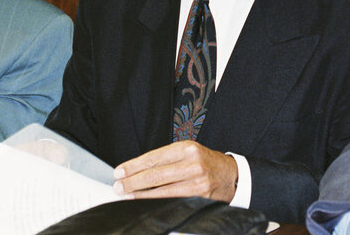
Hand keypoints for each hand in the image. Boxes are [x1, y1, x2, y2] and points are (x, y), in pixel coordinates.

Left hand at [113, 141, 237, 202]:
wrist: (231, 175)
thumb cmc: (205, 162)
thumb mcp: (188, 153)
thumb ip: (166, 159)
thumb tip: (137, 170)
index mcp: (187, 148)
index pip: (154, 157)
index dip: (134, 165)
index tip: (119, 171)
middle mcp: (192, 162)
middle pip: (156, 173)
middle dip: (133, 181)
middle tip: (118, 186)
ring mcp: (197, 180)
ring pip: (162, 189)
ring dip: (141, 194)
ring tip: (126, 195)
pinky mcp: (200, 196)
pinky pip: (172, 199)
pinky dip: (155, 201)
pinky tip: (144, 202)